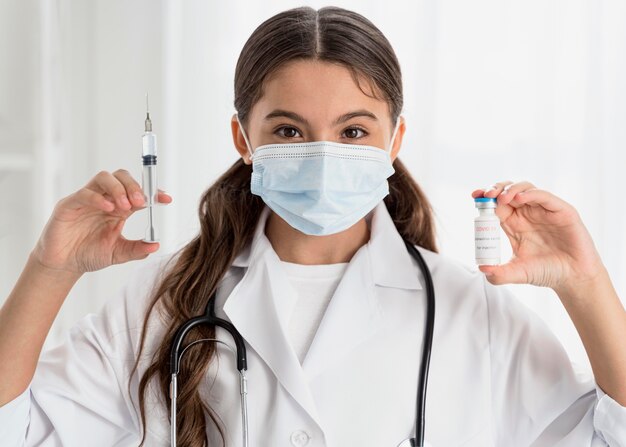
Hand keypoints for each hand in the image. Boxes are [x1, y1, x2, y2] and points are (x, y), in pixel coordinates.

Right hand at [32, 169, 172, 274]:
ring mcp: (87, 200)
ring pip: (104, 178)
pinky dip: (98, 198)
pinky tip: (108, 208)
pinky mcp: (69, 205)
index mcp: (119, 208)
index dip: (153, 192)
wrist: (64, 266)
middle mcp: (105, 199)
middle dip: (134, 186)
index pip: (138, 192)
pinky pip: (84, 193)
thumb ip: (137, 249)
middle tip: (141, 202)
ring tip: (126, 206)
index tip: (166, 199)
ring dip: (118, 189)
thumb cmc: (89, 254)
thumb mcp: (118, 254)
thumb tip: (156, 245)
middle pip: (121, 177)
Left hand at [471, 181, 605, 294]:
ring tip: (501, 197)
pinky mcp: (562, 211)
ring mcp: (545, 211)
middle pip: (509, 191)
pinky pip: (545, 197)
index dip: (486, 198)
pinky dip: (531, 194)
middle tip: (486, 194)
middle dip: (496, 188)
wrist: (573, 278)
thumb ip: (499, 274)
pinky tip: (520, 199)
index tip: (475, 196)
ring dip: (511, 189)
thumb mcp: (517, 273)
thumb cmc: (546, 272)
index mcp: (515, 224)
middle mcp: (528, 214)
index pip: (497, 205)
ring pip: (526, 189)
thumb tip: (481, 269)